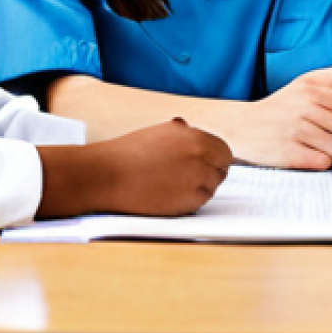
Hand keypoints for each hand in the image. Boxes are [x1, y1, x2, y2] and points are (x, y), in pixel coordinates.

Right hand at [37, 118, 232, 218]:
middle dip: (212, 173)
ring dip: (201, 187)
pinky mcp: (188, 200)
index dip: (216, 158)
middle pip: (223, 169)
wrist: (108, 174)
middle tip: (193, 177)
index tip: (210, 164)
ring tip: (175, 185)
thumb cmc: (128, 153)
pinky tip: (172, 195)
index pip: (223, 150)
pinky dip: (191, 201)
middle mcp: (199, 154)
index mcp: (193, 135)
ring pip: (213, 187)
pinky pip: (201, 202)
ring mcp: (196, 177)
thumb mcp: (159, 132)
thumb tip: (191, 130)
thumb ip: (182, 134)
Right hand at [234, 64, 331, 169]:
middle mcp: (303, 108)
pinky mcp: (290, 153)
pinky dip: (322, 161)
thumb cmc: (277, 107)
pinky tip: (312, 154)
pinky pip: (324, 162)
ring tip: (323, 145)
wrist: (242, 126)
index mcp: (310, 90)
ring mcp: (296, 131)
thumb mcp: (304, 83)